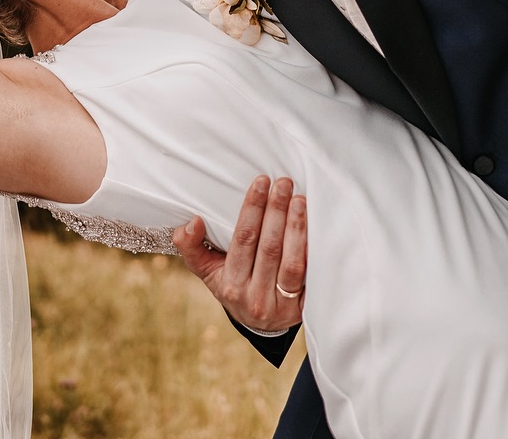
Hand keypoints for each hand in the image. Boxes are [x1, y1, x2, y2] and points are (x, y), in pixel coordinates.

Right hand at [173, 175, 306, 333]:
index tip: (261, 183)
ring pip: (291, 262)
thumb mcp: (207, 270)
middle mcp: (255, 297)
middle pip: (269, 248)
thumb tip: (193, 222)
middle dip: (276, 211)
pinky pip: (310, 277)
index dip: (252, 210)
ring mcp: (281, 305)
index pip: (243, 240)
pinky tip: (316, 228)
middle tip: (283, 183)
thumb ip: (191, 245)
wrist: (259, 324)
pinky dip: (312, 251)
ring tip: (299, 200)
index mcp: (231, 285)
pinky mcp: (302, 308)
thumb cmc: (232, 285)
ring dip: (296, 228)